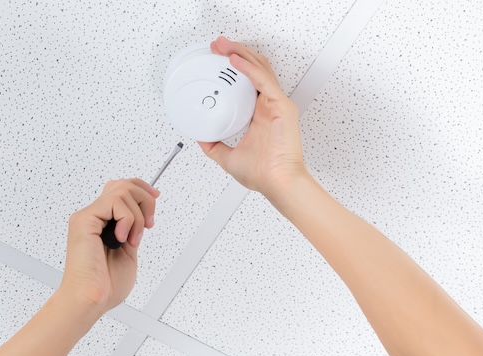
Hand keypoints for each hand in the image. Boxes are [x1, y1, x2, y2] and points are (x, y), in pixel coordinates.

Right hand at [60, 178, 158, 315]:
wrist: (91, 299)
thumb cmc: (105, 286)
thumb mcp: (128, 253)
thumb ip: (132, 231)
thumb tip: (142, 216)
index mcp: (101, 224)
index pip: (120, 190)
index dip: (142, 189)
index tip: (156, 198)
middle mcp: (92, 217)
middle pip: (123, 184)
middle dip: (145, 199)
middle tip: (148, 225)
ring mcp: (87, 217)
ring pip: (122, 190)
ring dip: (137, 216)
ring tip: (132, 239)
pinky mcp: (84, 220)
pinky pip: (115, 202)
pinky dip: (127, 220)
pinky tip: (121, 239)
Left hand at [198, 36, 308, 196]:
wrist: (277, 183)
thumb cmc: (263, 174)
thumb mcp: (228, 157)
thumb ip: (214, 146)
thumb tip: (200, 138)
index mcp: (259, 114)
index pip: (247, 81)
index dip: (233, 67)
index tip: (216, 59)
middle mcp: (268, 106)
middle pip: (254, 69)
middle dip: (235, 52)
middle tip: (217, 45)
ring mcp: (276, 104)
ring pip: (259, 68)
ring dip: (240, 53)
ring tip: (223, 45)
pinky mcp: (281, 106)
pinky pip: (263, 81)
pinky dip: (248, 68)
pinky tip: (234, 61)